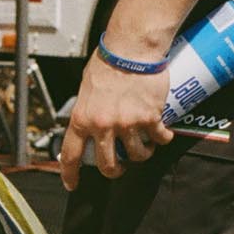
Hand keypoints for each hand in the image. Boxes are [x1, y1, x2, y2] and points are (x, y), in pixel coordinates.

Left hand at [59, 55, 171, 191]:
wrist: (131, 49)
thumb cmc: (108, 62)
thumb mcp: (86, 89)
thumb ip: (88, 110)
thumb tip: (90, 124)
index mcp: (82, 118)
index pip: (71, 154)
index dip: (70, 174)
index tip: (72, 184)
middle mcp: (103, 125)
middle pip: (108, 165)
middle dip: (115, 170)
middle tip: (120, 167)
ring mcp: (126, 124)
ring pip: (137, 155)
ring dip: (142, 153)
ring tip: (144, 144)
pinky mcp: (149, 118)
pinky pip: (158, 139)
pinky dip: (162, 139)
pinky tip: (163, 134)